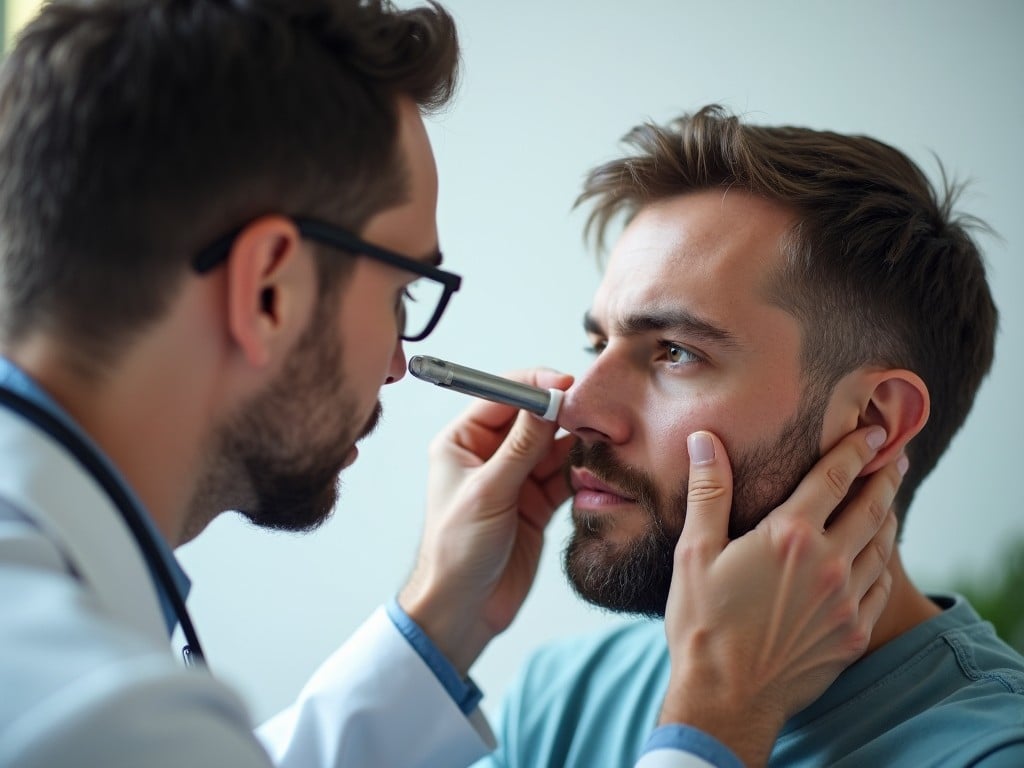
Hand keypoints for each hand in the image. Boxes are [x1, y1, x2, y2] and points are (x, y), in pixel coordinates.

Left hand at [399, 369, 574, 674]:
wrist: (464, 609)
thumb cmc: (456, 550)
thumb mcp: (488, 492)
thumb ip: (521, 447)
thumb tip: (546, 402)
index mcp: (463, 442)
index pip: (501, 396)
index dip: (534, 386)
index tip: (566, 384)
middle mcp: (488, 455)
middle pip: (531, 418)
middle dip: (561, 413)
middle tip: (592, 412)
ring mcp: (514, 479)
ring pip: (552, 446)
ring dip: (575, 442)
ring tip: (601, 439)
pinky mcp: (536, 503)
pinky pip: (563, 476)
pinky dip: (580, 471)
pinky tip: (596, 467)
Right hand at [659, 426, 903, 766]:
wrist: (726, 696)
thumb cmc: (703, 622)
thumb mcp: (695, 551)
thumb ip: (709, 492)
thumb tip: (705, 441)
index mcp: (791, 536)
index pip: (833, 478)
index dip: (854, 450)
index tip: (871, 432)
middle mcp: (829, 563)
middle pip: (871, 507)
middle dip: (884, 477)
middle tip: (894, 458)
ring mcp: (846, 601)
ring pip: (882, 547)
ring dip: (888, 517)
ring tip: (888, 502)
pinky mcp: (852, 633)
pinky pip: (879, 587)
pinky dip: (882, 563)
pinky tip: (876, 558)